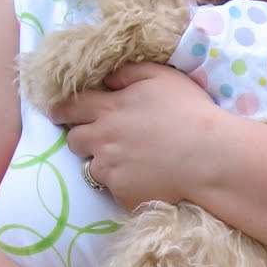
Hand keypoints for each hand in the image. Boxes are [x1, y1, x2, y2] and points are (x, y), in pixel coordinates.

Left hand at [49, 63, 219, 209]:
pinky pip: (113, 189)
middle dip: (81, 138)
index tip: (58, 114)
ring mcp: (110, 169)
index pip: (71, 108)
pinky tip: (145, 178)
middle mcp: (103, 139)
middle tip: (98, 139)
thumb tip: (107, 79)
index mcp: (109, 109)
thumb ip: (128, 73)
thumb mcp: (162, 77)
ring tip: (127, 162)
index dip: (61, 110)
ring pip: (90, 168)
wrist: (209, 156)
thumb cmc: (189, 111)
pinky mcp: (121, 193)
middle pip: (74, 140)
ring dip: (102, 163)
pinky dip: (124, 184)